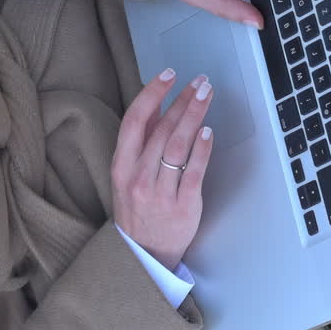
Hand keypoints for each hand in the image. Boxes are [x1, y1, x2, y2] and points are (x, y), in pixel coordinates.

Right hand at [111, 69, 214, 270]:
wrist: (144, 254)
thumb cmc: (138, 209)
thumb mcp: (128, 173)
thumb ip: (143, 140)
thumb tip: (158, 102)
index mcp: (122, 166)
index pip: (135, 120)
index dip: (152, 93)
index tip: (168, 75)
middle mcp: (138, 177)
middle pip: (162, 129)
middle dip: (182, 100)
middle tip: (199, 82)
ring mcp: (160, 192)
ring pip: (178, 146)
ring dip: (194, 116)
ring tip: (206, 96)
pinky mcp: (183, 205)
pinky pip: (194, 171)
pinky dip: (202, 149)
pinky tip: (208, 131)